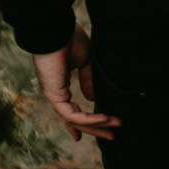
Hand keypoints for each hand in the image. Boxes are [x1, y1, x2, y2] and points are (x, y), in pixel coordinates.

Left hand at [33, 24, 117, 141]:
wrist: (56, 30)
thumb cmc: (69, 40)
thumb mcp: (84, 60)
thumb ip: (87, 79)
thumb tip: (92, 98)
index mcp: (60, 85)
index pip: (69, 110)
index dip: (77, 123)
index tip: (80, 137)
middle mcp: (56, 93)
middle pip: (74, 119)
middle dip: (93, 129)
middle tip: (111, 137)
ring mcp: (54, 96)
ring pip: (75, 120)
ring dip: (97, 125)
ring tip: (114, 127)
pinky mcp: (55, 96)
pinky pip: (72, 115)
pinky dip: (89, 119)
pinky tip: (104, 119)